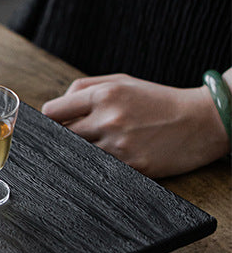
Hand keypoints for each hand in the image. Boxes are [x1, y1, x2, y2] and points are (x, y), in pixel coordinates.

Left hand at [41, 74, 229, 178]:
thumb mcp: (122, 82)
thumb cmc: (158, 100)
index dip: (49, 120)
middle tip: (71, 141)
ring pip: (79, 155)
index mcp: (104, 95)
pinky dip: (99, 168)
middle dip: (63, 139)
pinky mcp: (133, 166)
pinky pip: (101, 170)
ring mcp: (120, 145)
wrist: (202, 121)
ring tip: (94, 150)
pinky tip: (106, 163)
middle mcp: (109, 119)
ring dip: (81, 154)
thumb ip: (85, 89)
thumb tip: (55, 106)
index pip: (53, 112)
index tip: (53, 126)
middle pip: (62, 137)